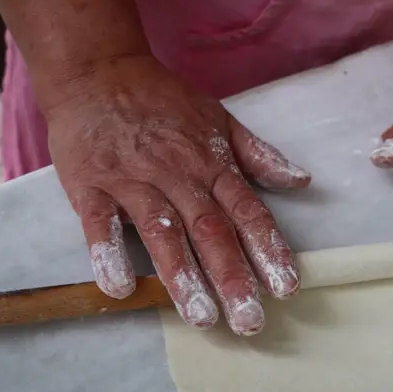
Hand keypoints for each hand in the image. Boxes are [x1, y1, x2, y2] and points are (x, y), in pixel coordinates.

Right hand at [45, 56, 309, 334]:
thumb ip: (258, 156)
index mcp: (212, 165)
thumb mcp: (219, 120)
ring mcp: (133, 180)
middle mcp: (178, 176)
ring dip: (183, 276)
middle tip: (250, 321)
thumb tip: (302, 180)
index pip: (248, 213)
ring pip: (162, 233)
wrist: (97, 69)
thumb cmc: (162, 102)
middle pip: (212, 232)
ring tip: (202, 318)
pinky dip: (108, 253)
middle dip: (234, 278)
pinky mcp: (91, 184)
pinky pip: (100, 223)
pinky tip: (119, 288)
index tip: (287, 288)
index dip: (269, 250)